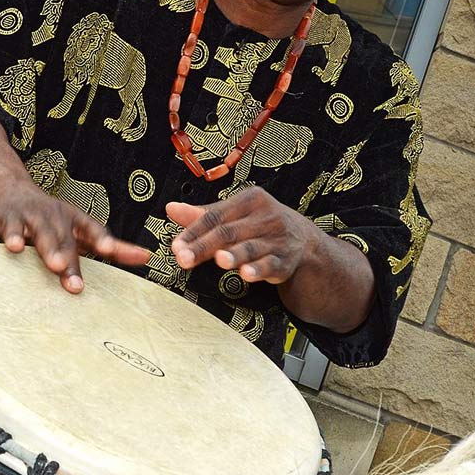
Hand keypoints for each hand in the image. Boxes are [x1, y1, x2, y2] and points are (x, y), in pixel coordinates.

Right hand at [0, 181, 149, 292]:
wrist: (11, 189)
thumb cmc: (50, 218)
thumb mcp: (78, 228)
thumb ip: (108, 245)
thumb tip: (145, 257)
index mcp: (76, 219)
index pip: (93, 229)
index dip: (102, 239)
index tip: (110, 250)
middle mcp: (57, 216)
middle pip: (67, 240)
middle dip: (72, 261)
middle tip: (76, 285)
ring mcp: (33, 216)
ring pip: (44, 233)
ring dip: (50, 250)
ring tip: (56, 266)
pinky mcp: (9, 218)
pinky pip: (12, 228)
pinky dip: (13, 237)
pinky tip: (15, 248)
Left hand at [167, 186, 317, 284]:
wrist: (303, 239)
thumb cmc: (260, 224)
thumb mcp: (235, 214)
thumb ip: (204, 215)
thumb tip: (171, 208)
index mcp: (250, 200)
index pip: (215, 216)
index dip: (193, 232)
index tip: (176, 246)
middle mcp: (265, 216)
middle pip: (228, 232)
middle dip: (204, 246)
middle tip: (184, 259)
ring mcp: (276, 239)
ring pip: (250, 247)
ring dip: (234, 254)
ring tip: (219, 260)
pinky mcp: (284, 260)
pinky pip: (270, 264)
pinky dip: (258, 269)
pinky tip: (246, 274)